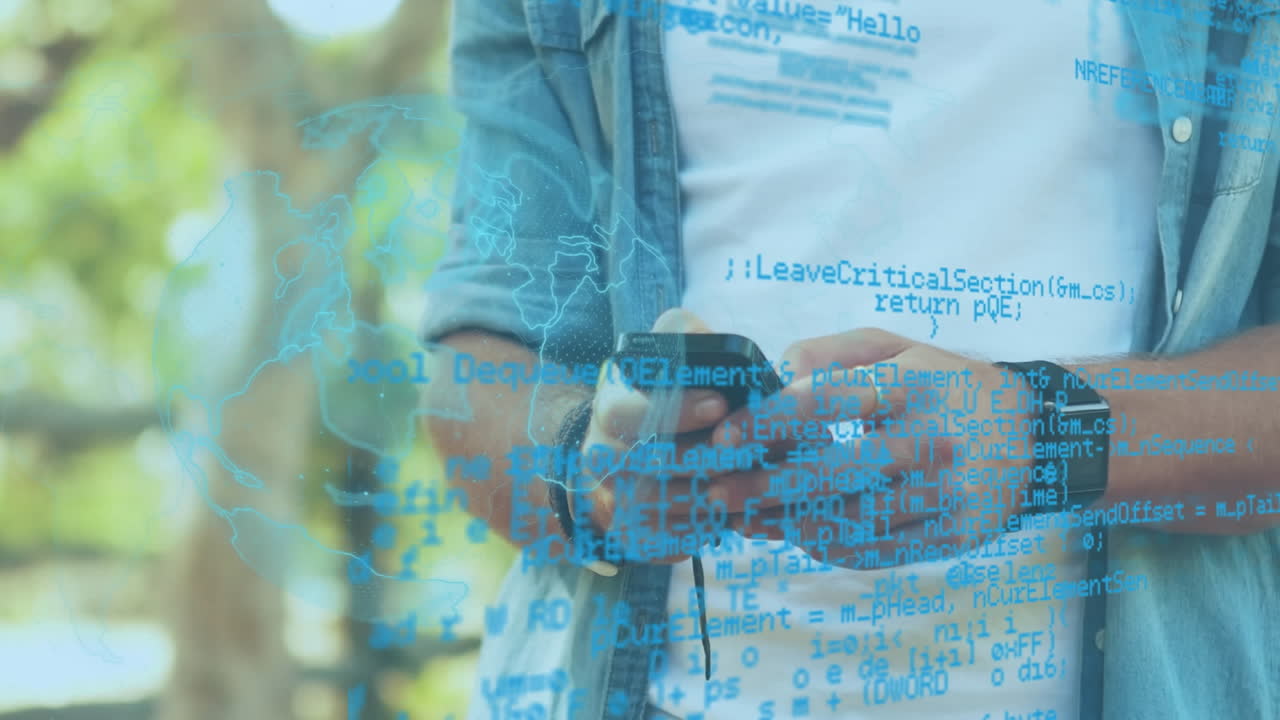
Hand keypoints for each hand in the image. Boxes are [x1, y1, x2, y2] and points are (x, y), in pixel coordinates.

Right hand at [574, 308, 737, 563]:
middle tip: (747, 450)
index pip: (630, 410)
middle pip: (645, 463)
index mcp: (611, 406)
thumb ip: (684, 338)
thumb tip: (703, 336)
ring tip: (748, 480)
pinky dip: (700, 527)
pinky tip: (731, 512)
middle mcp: (600, 454)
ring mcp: (612, 498)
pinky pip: (664, 539)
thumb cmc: (667, 400)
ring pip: (657, 505)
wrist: (629, 454)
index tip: (721, 403)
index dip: (677, 408)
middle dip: (702, 457)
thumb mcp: (667, 359)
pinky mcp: (629, 534)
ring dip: (706, 495)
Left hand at [705, 328, 1037, 569]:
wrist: (1033, 436)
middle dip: (764, 486)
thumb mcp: (895, 347)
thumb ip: (829, 352)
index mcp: (913, 383)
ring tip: (745, 517)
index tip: (724, 438)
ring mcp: (947, 494)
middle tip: (715, 493)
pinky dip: (829, 546)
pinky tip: (797, 533)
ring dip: (787, 523)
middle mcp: (932, 439)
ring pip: (851, 520)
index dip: (769, 421)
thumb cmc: (945, 385)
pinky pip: (878, 551)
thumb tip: (771, 376)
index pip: (829, 400)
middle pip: (833, 472)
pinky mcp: (954, 535)